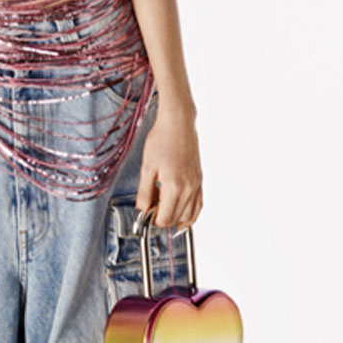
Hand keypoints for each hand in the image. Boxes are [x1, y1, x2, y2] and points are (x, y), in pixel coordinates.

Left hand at [135, 103, 202, 229]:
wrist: (178, 123)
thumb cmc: (161, 140)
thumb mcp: (146, 167)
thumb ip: (144, 192)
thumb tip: (143, 210)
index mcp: (174, 186)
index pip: (165, 219)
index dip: (153, 219)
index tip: (145, 211)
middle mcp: (189, 188)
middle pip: (176, 219)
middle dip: (162, 217)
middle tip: (151, 204)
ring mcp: (197, 185)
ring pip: (189, 215)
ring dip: (175, 215)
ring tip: (163, 203)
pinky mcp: (200, 180)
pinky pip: (198, 205)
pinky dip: (190, 213)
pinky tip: (180, 211)